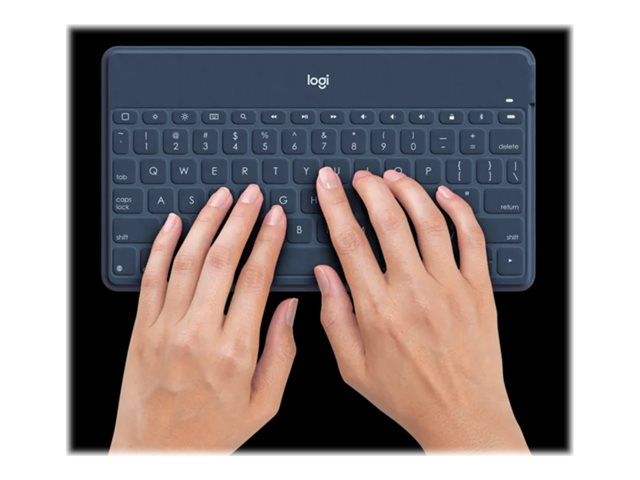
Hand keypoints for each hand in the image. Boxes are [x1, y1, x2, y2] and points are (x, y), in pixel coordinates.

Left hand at [110, 185, 296, 451]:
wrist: (156, 455)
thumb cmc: (212, 431)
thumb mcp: (264, 402)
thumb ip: (282, 351)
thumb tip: (289, 307)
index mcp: (235, 350)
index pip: (255, 279)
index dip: (268, 241)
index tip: (276, 217)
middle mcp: (198, 332)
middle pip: (221, 260)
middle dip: (240, 220)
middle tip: (252, 195)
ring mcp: (165, 328)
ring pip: (186, 260)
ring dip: (206, 223)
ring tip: (221, 198)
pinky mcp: (142, 329)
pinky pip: (151, 278)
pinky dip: (161, 246)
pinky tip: (174, 223)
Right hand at [313, 167, 527, 451]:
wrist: (461, 414)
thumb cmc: (405, 394)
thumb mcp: (352, 366)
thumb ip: (333, 316)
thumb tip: (324, 273)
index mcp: (377, 309)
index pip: (349, 241)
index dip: (334, 204)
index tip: (327, 183)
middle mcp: (413, 291)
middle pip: (388, 220)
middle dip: (369, 188)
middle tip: (360, 176)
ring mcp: (449, 286)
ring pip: (428, 220)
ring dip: (408, 190)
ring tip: (393, 177)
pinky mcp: (478, 288)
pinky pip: (471, 238)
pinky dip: (458, 209)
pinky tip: (444, 195)